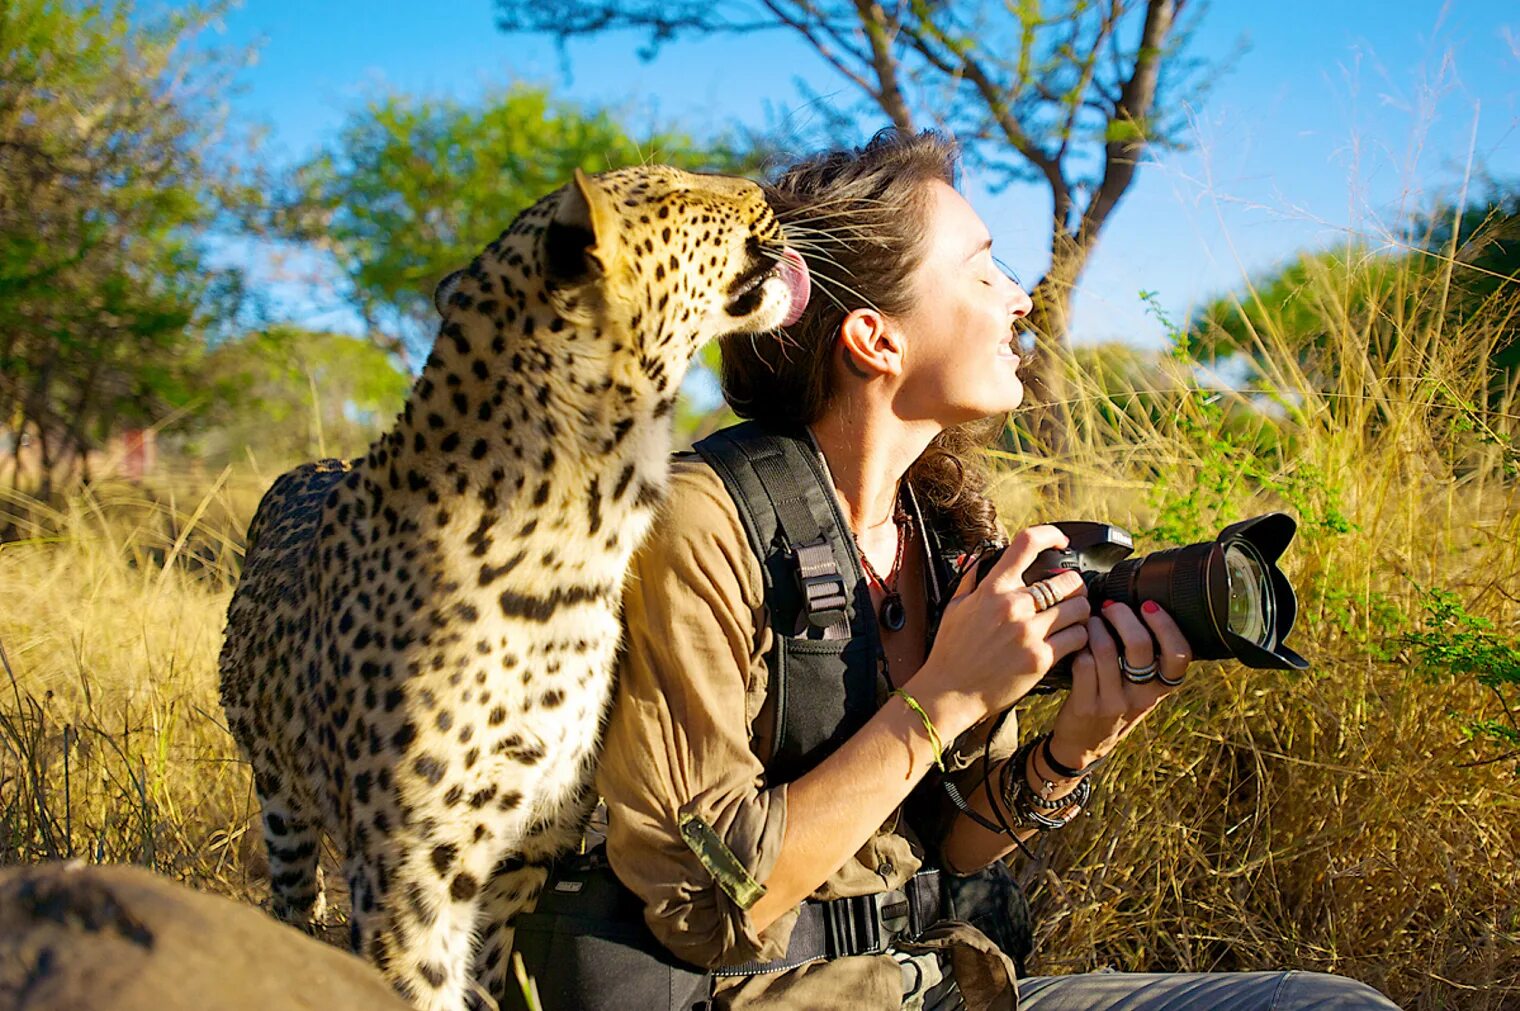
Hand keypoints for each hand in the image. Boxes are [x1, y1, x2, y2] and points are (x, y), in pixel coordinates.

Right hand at [907, 526, 1090, 733]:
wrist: (950, 692)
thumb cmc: (952, 651)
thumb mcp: (955, 607)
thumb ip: (972, 579)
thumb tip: (978, 558)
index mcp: (993, 589)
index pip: (1026, 544)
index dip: (1050, 535)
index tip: (1060, 541)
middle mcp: (1013, 606)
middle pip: (1068, 580)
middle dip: (1074, 586)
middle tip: (1071, 594)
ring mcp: (1028, 632)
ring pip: (1079, 609)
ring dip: (1081, 612)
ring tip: (1074, 618)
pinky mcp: (1040, 658)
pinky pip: (1078, 638)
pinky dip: (1080, 637)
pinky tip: (1071, 641)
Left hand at [1047, 599, 1192, 770]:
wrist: (1085, 743)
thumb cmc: (1116, 701)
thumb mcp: (1142, 688)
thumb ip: (1147, 658)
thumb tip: (1141, 605)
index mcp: (1161, 688)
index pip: (1179, 655)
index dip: (1166, 626)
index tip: (1149, 605)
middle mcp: (1142, 696)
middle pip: (1139, 645)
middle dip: (1122, 616)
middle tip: (1111, 607)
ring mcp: (1114, 702)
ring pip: (1105, 649)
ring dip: (1094, 626)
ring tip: (1091, 620)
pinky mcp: (1087, 706)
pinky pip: (1083, 664)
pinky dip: (1078, 646)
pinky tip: (1077, 642)